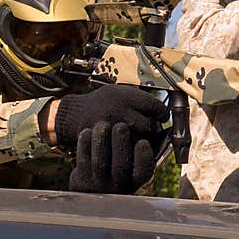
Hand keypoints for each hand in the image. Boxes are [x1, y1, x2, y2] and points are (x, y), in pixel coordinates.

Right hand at [54, 84, 169, 146]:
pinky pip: (125, 148)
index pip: (154, 106)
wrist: (76, 113)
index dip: (162, 113)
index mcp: (125, 96)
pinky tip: (127, 141)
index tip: (162, 115)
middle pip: (148, 125)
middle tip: (152, 126)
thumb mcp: (120, 91)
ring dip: (143, 138)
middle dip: (153, 127)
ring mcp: (111, 128)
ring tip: (137, 132)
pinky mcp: (105, 142)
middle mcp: (118, 111)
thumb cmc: (103, 101)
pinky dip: (130, 146)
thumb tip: (162, 112)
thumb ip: (139, 100)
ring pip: (138, 139)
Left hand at [68, 121, 158, 193]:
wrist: (93, 182)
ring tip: (102, 124)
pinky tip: (87, 131)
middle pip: (121, 167)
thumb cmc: (120, 160)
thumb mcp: (132, 158)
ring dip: (101, 141)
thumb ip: (139, 145)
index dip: (144, 158)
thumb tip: (149, 126)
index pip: (143, 172)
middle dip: (120, 144)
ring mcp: (99, 185)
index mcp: (136, 179)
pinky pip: (83, 161)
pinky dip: (84, 144)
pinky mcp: (81, 180)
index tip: (143, 141)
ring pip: (100, 164)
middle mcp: (119, 186)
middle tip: (120, 126)